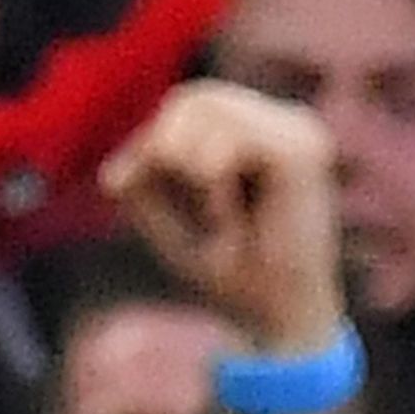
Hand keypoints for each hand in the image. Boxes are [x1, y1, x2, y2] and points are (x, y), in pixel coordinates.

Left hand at [101, 84, 344, 362]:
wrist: (272, 316)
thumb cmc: (227, 268)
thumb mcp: (165, 216)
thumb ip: (142, 178)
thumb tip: (113, 173)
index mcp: (261, 129)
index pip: (190, 102)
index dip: (146, 141)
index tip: (121, 186)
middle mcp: (285, 122)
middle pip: (195, 98)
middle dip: (160, 148)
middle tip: (177, 200)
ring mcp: (299, 132)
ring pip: (209, 108)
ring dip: (188, 167)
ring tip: (217, 212)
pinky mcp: (302, 152)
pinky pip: (229, 140)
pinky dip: (210, 180)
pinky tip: (227, 213)